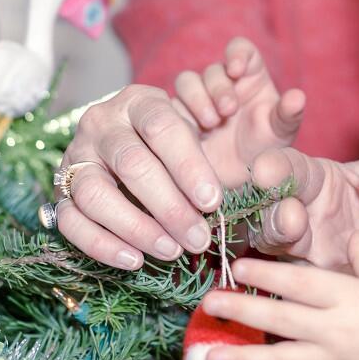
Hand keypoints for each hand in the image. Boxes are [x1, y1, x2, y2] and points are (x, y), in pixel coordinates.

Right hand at [57, 68, 303, 270]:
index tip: (214, 199)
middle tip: (200, 236)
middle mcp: (102, 121)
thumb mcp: (227, 126)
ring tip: (172, 251)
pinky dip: (101, 243)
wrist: (131, 160)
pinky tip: (135, 260)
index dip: (187, 163)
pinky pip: (71, 221)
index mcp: (141, 99)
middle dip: (168, 203)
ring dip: (136, 226)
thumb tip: (297, 100)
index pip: (162, 125)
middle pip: (131, 160)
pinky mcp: (60, 192)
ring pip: (95, 192)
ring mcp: (76, 157)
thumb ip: (266, 116)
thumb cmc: (193, 147)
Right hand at [173, 37, 304, 136]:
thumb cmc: (265, 148)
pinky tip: (192, 134)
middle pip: (213, 70)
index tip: (236, 69)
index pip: (240, 49)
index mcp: (249, 75)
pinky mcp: (179, 117)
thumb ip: (288, 114)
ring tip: (211, 122)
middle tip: (228, 110)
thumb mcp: (280, 133)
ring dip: (196, 98)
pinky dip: (180, 116)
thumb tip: (298, 97)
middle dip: (218, 87)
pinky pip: (171, 107)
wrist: (240, 180)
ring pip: (187, 82)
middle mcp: (222, 82)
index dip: (236, 53)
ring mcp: (198, 99)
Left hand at [202, 231, 358, 359]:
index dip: (265, 274)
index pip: (299, 282)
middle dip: (240, 313)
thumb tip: (353, 235)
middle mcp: (336, 330)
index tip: (237, 267)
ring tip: (208, 356)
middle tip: (209, 305)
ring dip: (241, 359)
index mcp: (349, 297)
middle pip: (280, 321)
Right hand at [248, 126, 358, 309]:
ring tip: (311, 268)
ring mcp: (323, 267)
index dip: (276, 169)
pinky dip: (345, 313)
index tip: (267, 171)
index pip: (294, 171)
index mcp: (328, 183)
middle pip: (275, 223)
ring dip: (282, 275)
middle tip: (292, 220)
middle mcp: (315, 224)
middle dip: (273, 221)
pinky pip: (328, 311)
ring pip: (287, 274)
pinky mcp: (339, 303)